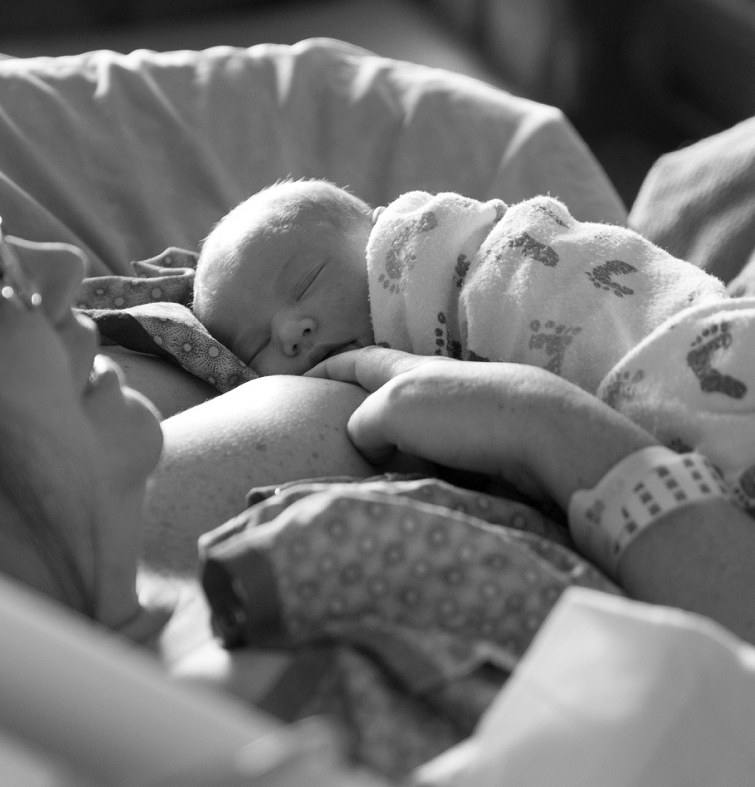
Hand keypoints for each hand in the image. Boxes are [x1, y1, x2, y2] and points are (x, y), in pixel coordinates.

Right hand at [306, 347, 656, 505]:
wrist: (546, 434)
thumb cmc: (464, 414)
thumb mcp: (392, 410)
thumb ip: (363, 423)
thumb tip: (368, 443)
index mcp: (409, 369)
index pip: (358, 360)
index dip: (327, 367)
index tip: (301, 378)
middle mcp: (438, 385)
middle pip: (389, 393)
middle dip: (363, 409)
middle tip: (338, 437)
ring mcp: (468, 416)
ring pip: (418, 430)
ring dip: (396, 447)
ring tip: (377, 474)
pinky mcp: (492, 446)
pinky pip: (445, 457)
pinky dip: (427, 468)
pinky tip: (424, 486)